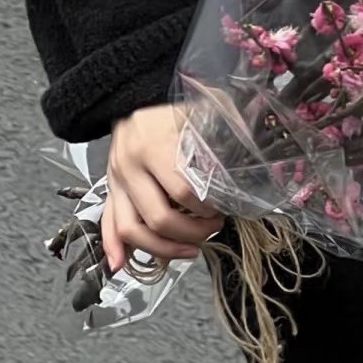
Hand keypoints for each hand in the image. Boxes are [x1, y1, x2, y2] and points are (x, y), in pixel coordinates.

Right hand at [103, 103, 225, 271]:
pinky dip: (112, 247)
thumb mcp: (203, 110)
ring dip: (161, 249)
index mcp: (154, 146)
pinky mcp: (110, 189)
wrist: (129, 97)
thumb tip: (255, 149)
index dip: (206, 209)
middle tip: (213, 229)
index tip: (223, 209)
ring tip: (190, 251)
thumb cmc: (173, 108)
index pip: (183, 191)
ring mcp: (116, 180)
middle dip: (190, 233)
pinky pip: (106, 222)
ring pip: (130, 228)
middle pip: (158, 217)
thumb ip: (228, 127)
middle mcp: (130, 167)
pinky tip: (120, 266)